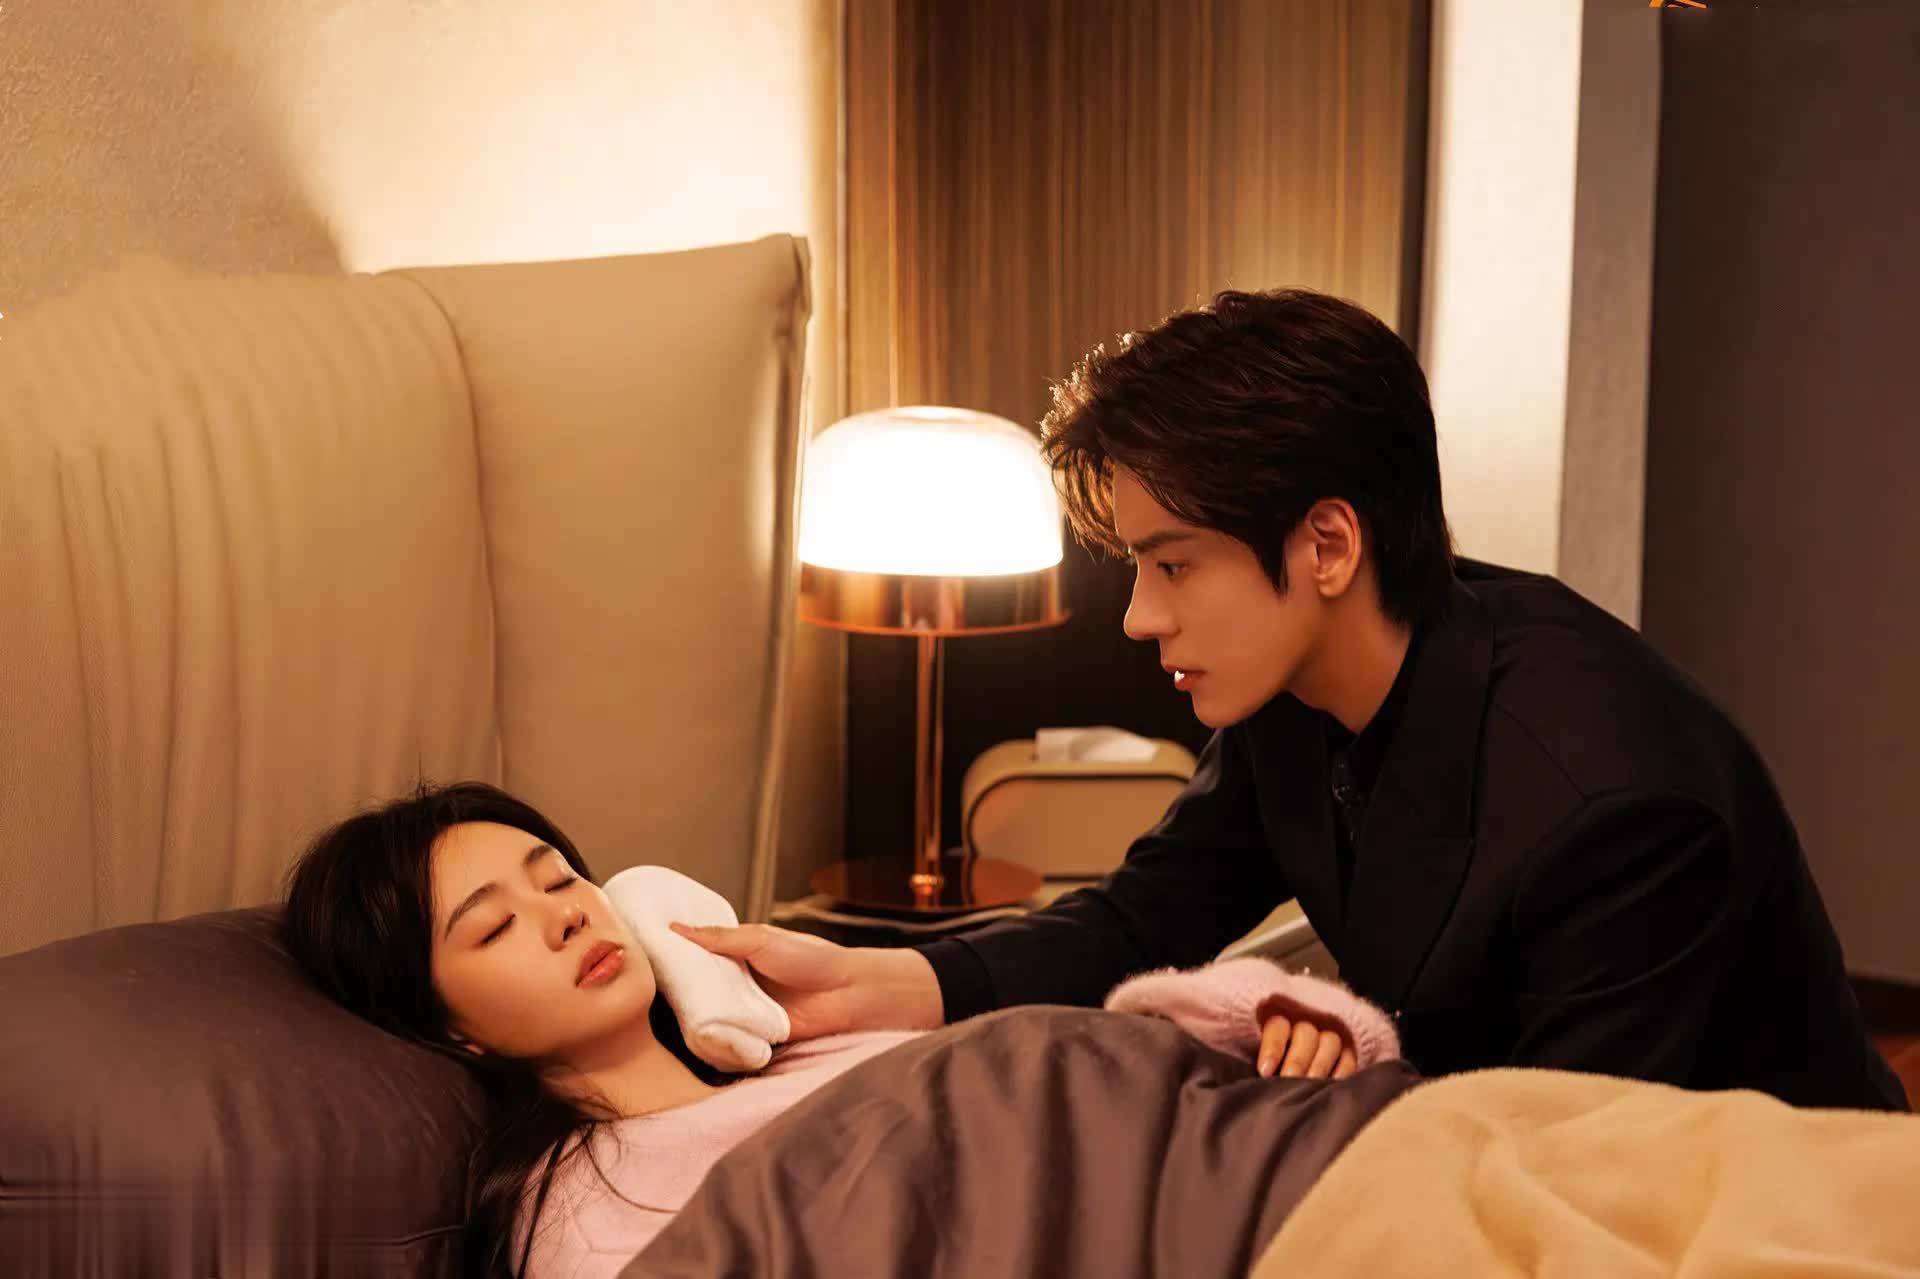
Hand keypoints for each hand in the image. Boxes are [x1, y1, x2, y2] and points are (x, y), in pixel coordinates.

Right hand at [669, 922, 942, 1039]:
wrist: (847, 993)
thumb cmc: (810, 958)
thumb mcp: (761, 939)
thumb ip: (720, 938)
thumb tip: (676, 927)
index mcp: (737, 956)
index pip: (696, 959)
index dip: (673, 960)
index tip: (642, 958)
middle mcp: (736, 985)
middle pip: (696, 991)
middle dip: (675, 993)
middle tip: (641, 991)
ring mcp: (743, 1013)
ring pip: (707, 1018)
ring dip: (691, 1018)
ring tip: (656, 1018)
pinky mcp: (752, 1039)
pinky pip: (725, 1043)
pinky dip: (712, 1042)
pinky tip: (690, 1038)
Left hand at [1257, 1011, 1357, 1079]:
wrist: (1287, 1066)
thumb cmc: (1264, 1062)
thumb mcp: (1250, 1050)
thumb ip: (1247, 1055)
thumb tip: (1238, 1073)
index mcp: (1276, 1017)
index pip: (1277, 1026)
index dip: (1272, 1047)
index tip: (1264, 1071)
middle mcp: (1305, 1022)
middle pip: (1306, 1033)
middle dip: (1297, 1059)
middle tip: (1289, 1080)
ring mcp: (1328, 1034)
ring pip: (1330, 1041)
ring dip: (1319, 1065)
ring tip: (1310, 1086)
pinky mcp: (1348, 1050)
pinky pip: (1349, 1058)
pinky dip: (1341, 1072)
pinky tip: (1329, 1089)